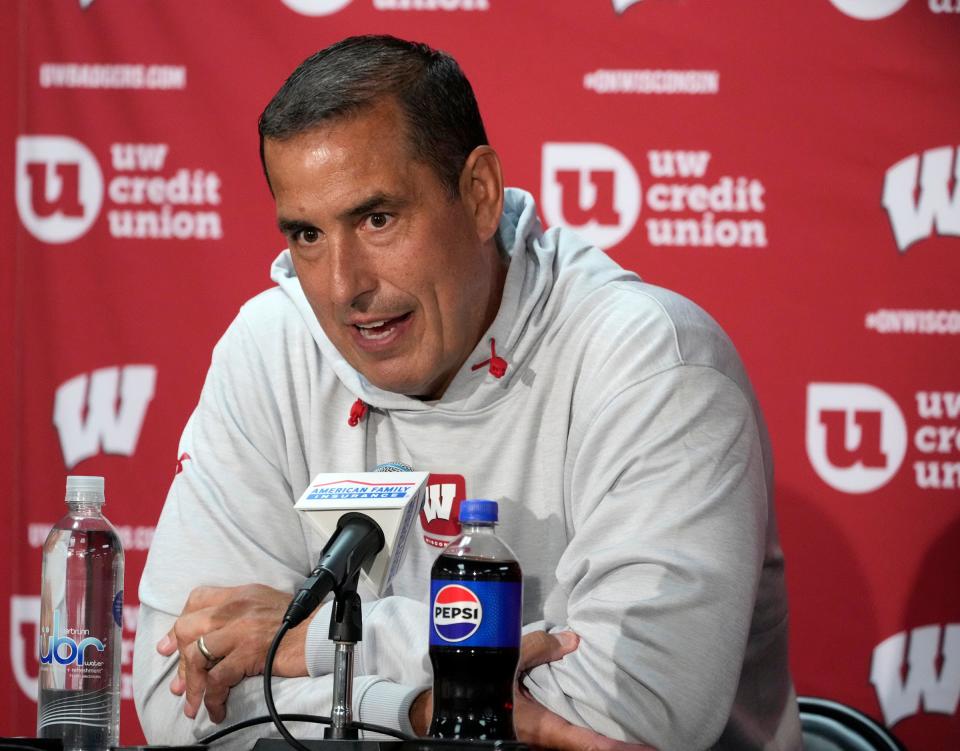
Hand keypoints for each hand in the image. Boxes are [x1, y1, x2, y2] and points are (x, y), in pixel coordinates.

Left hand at [156, 584, 312, 723]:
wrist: (321, 633)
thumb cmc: (299, 622)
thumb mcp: (266, 604)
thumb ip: (240, 612)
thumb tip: (216, 638)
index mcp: (240, 594)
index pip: (197, 600)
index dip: (178, 625)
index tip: (170, 646)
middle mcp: (236, 607)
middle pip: (188, 628)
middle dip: (180, 660)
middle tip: (180, 684)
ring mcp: (241, 629)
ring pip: (197, 655)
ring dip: (191, 686)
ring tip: (194, 705)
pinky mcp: (249, 652)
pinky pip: (217, 678)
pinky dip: (212, 698)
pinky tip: (216, 709)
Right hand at [410, 631, 655, 749]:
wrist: (442, 711)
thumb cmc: (475, 688)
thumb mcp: (505, 660)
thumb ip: (540, 648)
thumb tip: (575, 640)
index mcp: (539, 726)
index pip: (585, 741)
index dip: (616, 747)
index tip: (649, 749)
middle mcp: (543, 739)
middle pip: (586, 747)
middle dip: (617, 747)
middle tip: (652, 744)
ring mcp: (540, 739)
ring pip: (577, 743)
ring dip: (601, 741)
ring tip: (635, 740)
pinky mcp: (536, 731)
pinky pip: (568, 736)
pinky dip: (586, 735)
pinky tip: (602, 727)